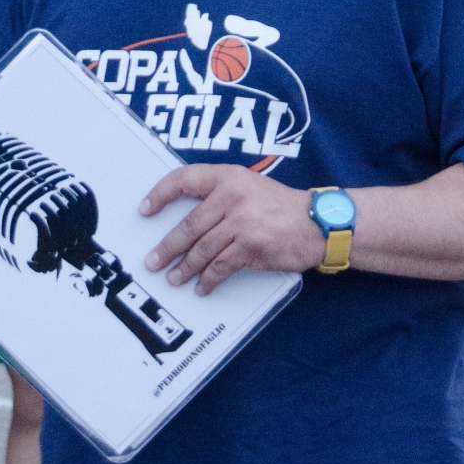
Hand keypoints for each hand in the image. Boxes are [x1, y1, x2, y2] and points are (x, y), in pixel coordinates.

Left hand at [140, 164, 325, 294]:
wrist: (317, 223)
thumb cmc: (281, 207)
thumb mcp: (250, 186)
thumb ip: (221, 194)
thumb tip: (187, 219)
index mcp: (229, 177)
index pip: (184, 179)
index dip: (160, 194)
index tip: (145, 210)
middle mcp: (233, 196)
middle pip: (189, 224)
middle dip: (167, 246)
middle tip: (153, 260)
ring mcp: (242, 222)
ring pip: (202, 249)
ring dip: (185, 267)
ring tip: (173, 278)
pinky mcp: (251, 246)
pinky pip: (220, 266)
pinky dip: (208, 279)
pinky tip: (202, 286)